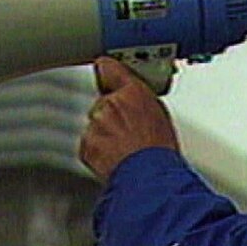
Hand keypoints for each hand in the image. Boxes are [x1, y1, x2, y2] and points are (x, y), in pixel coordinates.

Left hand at [79, 57, 179, 181]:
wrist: (149, 177)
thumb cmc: (160, 151)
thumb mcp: (160, 114)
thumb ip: (141, 100)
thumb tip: (136, 98)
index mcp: (133, 92)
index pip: (109, 68)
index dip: (107, 70)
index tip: (104, 68)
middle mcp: (111, 104)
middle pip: (104, 102)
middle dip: (112, 114)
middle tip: (128, 130)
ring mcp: (96, 124)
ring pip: (96, 124)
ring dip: (106, 134)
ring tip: (125, 149)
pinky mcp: (86, 144)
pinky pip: (89, 143)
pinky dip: (99, 150)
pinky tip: (115, 157)